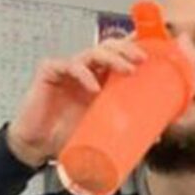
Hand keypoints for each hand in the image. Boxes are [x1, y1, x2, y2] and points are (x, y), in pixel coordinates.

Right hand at [6, 37, 146, 167]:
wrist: (37, 147)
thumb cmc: (66, 137)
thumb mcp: (102, 132)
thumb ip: (125, 130)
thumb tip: (157, 136)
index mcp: (99, 80)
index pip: (119, 55)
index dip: (134, 47)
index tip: (154, 48)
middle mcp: (86, 70)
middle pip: (109, 47)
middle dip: (127, 49)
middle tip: (142, 59)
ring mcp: (68, 69)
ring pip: (93, 51)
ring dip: (113, 57)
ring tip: (127, 70)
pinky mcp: (50, 72)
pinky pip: (69, 65)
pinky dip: (84, 74)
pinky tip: (93, 87)